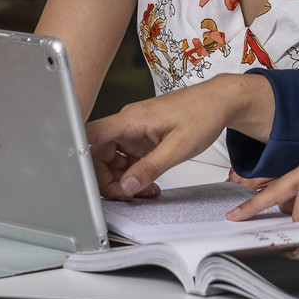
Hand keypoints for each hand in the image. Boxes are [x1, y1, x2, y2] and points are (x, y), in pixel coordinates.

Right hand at [86, 73, 275, 198]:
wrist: (219, 103)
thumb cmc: (202, 113)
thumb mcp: (178, 148)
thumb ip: (150, 168)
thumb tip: (128, 185)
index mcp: (131, 120)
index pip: (91, 134)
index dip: (78, 155)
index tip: (83, 178)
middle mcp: (128, 124)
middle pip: (99, 155)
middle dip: (109, 179)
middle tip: (127, 195)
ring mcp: (134, 132)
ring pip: (113, 160)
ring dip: (123, 180)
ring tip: (143, 192)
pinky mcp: (143, 139)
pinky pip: (128, 160)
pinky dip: (134, 175)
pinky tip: (147, 184)